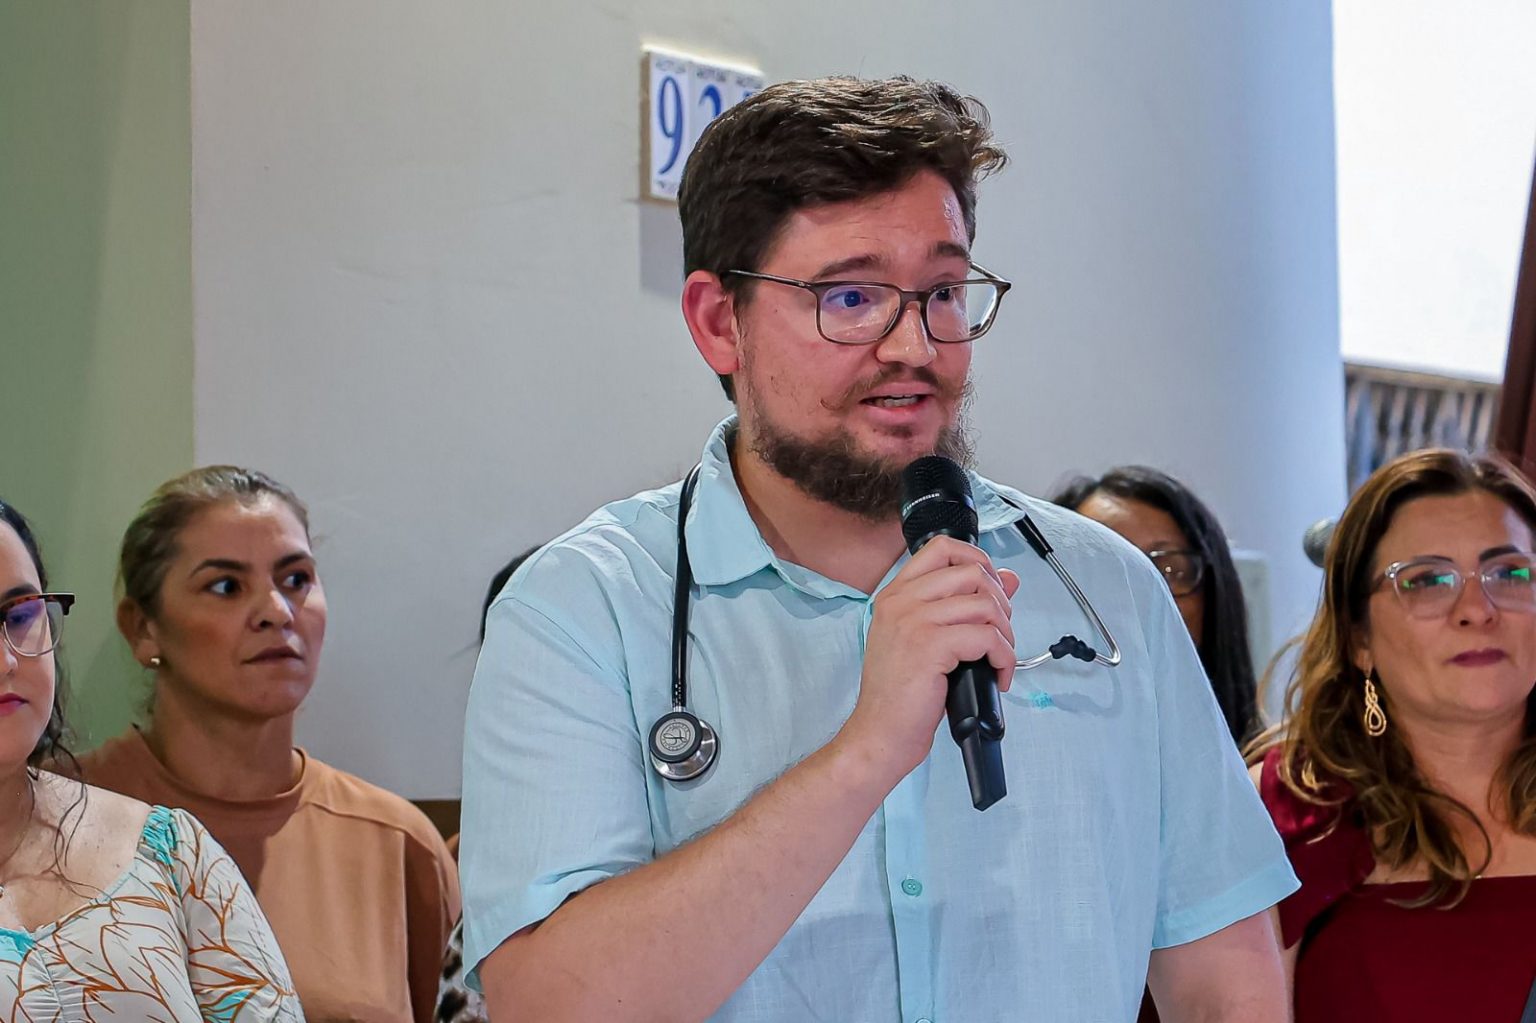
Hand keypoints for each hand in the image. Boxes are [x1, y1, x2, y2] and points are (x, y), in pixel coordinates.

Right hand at [840, 536, 1020, 782]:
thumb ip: (961, 606)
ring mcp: (913, 621)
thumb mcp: (927, 641)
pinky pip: (987, 636)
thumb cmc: (900, 696)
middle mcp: (900, 601)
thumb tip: (1008, 579)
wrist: (879, 735)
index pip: (942, 548)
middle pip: (972, 572)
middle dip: (1000, 603)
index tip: (990, 591)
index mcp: (895, 595)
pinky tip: (996, 677)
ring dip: (1005, 634)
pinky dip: (1003, 658)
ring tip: (997, 659)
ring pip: (985, 603)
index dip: (978, 561)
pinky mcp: (929, 646)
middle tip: (997, 635)